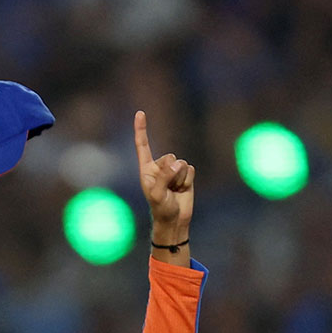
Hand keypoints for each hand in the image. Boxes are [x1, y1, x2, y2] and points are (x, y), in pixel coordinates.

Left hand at [133, 111, 193, 242]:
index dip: (141, 129)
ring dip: (180, 179)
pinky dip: (188, 181)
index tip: (140, 113)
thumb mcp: (158, 195)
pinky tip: (183, 190)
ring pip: (182, 164)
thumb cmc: (161, 208)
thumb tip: (177, 163)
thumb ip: (165, 177)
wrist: (175, 219)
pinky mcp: (185, 174)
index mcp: (146, 169)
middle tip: (168, 188)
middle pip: (170, 157)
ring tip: (175, 190)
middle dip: (172, 173)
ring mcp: (172, 170)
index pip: (143, 145)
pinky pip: (191, 170)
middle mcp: (158, 166)